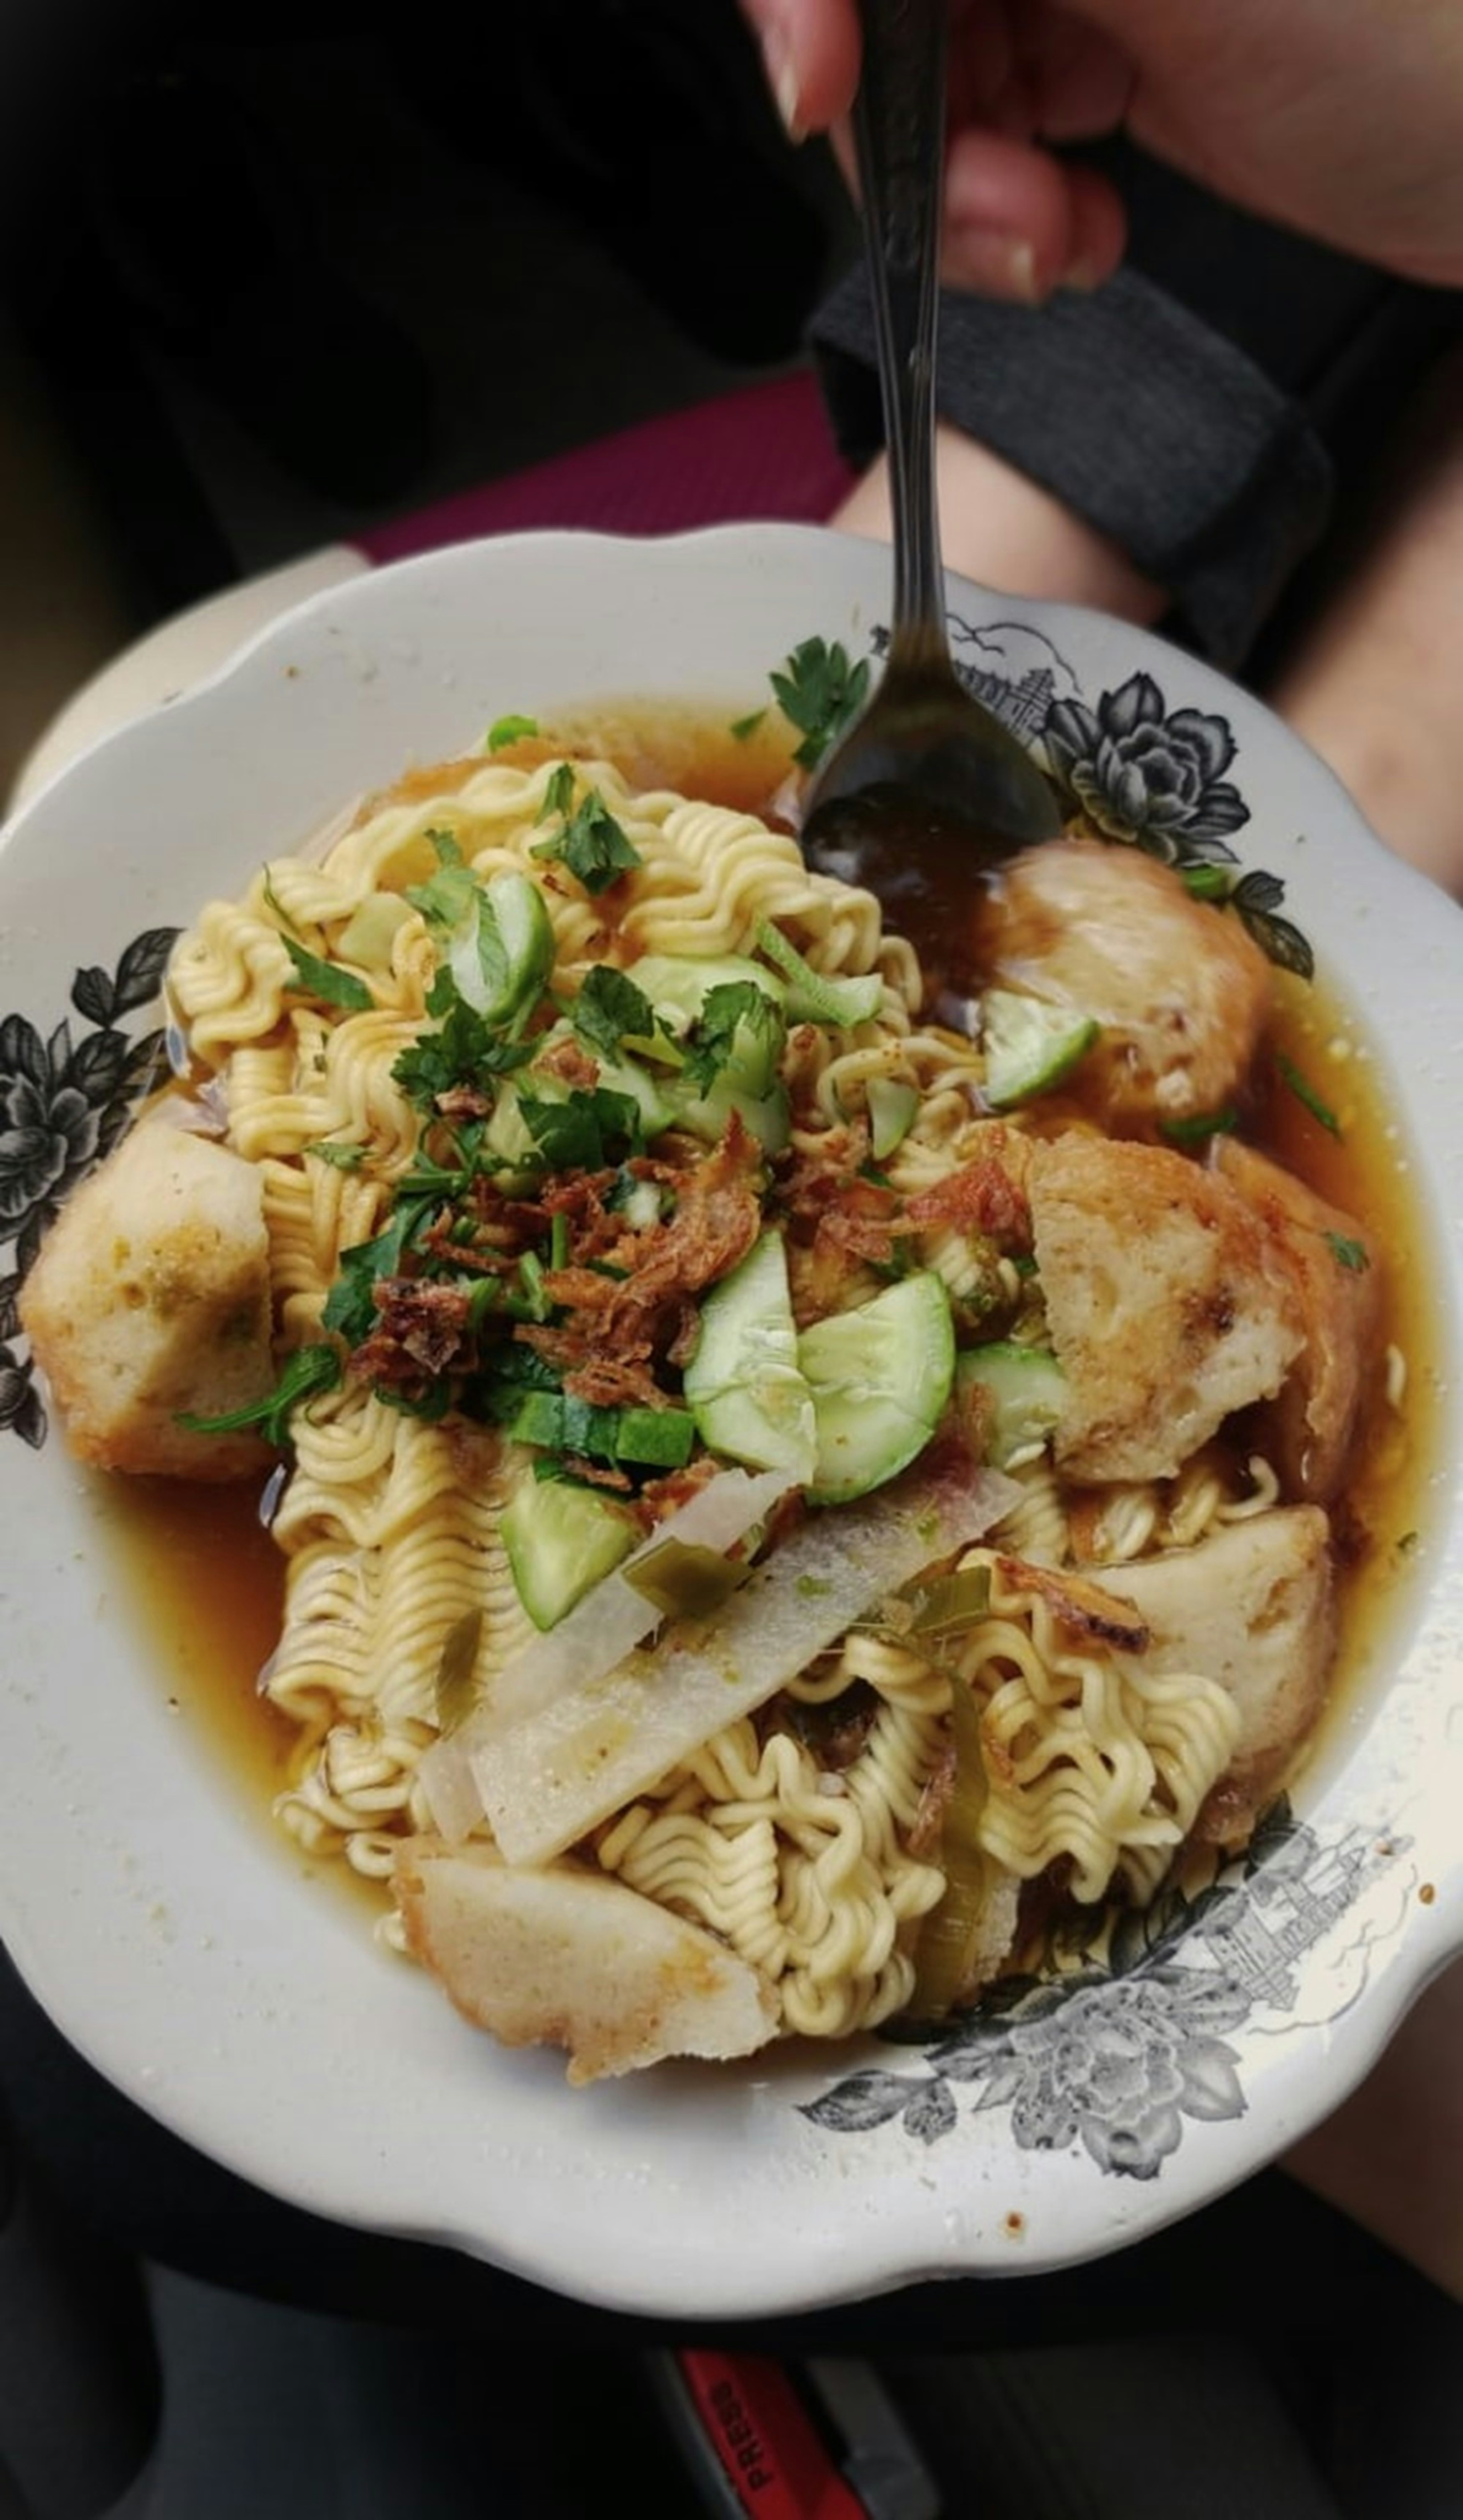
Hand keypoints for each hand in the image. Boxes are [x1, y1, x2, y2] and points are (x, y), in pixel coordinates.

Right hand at [742, 0, 1462, 300]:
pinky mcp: (1097, 36)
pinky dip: (1002, 203)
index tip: (826, 88)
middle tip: (999, 211)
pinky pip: (976, 123)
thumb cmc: (1418, 42)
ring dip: (959, 189)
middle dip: (902, 118)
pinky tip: (1080, 223)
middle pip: (881, 4)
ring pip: (913, 70)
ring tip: (1061, 236)